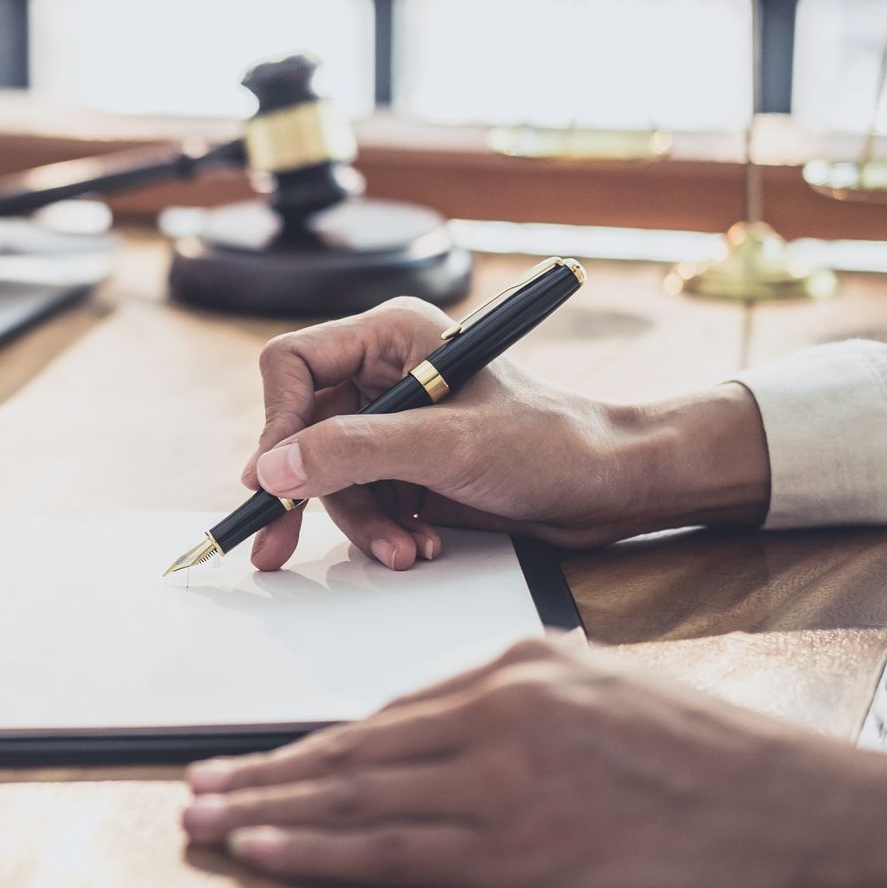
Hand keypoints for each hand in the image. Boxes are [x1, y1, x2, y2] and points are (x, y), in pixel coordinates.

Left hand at [183, 639, 886, 887]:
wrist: (813, 812)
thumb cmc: (722, 765)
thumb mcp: (611, 699)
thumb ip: (524, 710)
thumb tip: (445, 740)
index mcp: (521, 665)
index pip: (390, 707)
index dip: (317, 741)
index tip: (262, 756)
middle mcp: (500, 707)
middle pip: (355, 745)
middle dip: (268, 771)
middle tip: (198, 787)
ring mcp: (506, 775)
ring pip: (359, 793)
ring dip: (273, 808)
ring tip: (208, 819)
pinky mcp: (522, 845)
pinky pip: (396, 848)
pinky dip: (322, 848)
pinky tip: (272, 848)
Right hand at [240, 296, 770, 570]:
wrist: (613, 488)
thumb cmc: (552, 444)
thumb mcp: (447, 447)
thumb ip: (354, 453)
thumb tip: (273, 470)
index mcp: (391, 335)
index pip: (292, 366)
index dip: (277, 423)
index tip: (275, 481)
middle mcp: (386, 373)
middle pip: (303, 430)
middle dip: (312, 492)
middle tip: (278, 546)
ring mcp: (395, 423)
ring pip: (330, 476)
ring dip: (359, 523)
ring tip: (403, 551)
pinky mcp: (409, 468)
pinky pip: (361, 501)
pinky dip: (381, 532)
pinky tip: (418, 546)